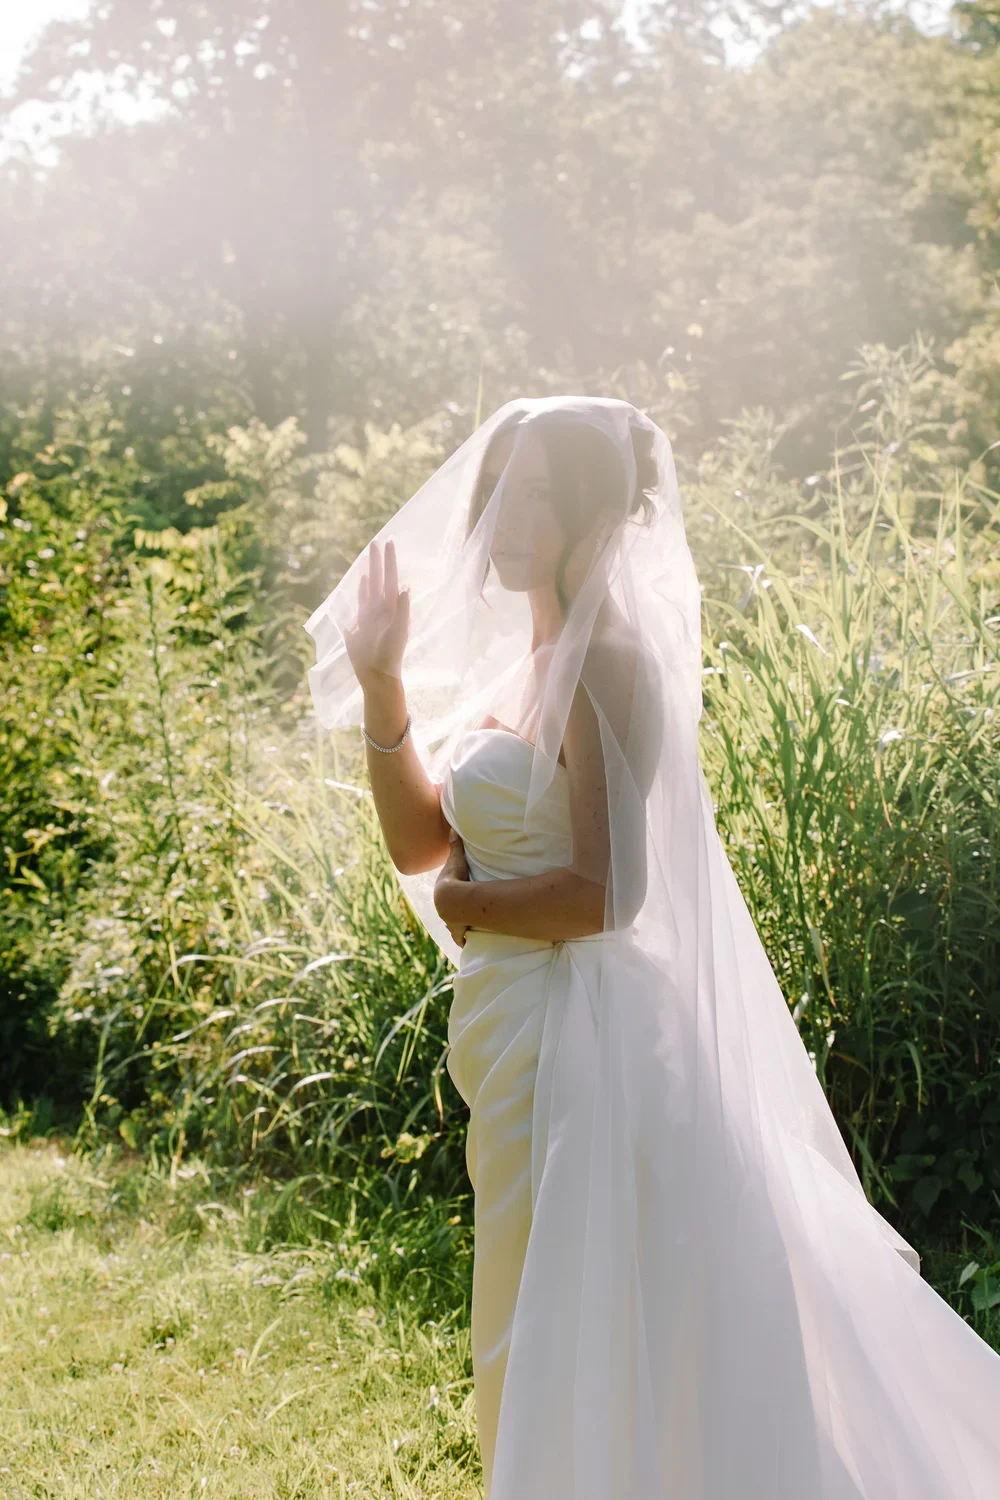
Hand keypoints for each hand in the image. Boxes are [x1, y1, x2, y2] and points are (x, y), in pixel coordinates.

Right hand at [343, 538, 409, 690]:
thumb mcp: (398, 631)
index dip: (390, 560)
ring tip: (369, 557)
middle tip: (376, 541)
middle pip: (380, 578)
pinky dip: (361, 588)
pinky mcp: (361, 622)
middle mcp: (382, 607)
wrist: (376, 673)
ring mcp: (371, 614)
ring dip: (370, 571)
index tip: (389, 542)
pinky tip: (362, 579)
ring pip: (370, 586)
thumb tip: (405, 586)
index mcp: (392, 607)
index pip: (391, 578)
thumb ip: (402, 610)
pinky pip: (361, 600)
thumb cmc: (390, 654)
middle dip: (379, 560)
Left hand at [434, 830, 470, 947]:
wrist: (453, 899)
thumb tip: (452, 828)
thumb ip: (456, 845)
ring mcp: (451, 923)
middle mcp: (443, 910)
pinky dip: (464, 939)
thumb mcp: (456, 859)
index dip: (451, 895)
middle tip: (462, 913)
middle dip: (453, 913)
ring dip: (459, 927)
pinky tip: (467, 942)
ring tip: (467, 927)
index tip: (455, 895)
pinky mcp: (459, 932)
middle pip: (448, 912)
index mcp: (442, 894)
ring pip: (454, 927)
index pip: (445, 895)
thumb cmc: (454, 878)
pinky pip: (462, 938)